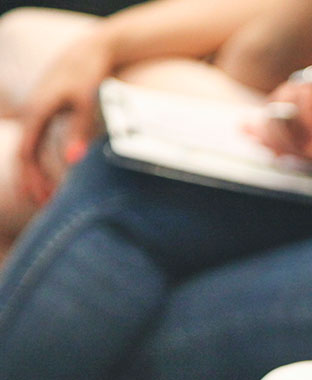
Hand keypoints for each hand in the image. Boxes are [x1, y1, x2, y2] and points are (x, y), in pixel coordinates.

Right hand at [18, 32, 110, 203]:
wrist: (92, 49)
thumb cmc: (90, 74)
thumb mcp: (87, 103)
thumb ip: (79, 132)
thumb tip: (72, 163)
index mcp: (37, 111)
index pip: (26, 153)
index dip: (32, 178)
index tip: (42, 200)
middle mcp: (33, 111)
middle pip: (26, 153)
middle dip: (33, 180)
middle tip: (45, 206)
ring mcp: (40, 108)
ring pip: (31, 145)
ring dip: (37, 170)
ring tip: (49, 194)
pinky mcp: (50, 107)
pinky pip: (41, 137)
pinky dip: (44, 156)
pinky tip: (56, 168)